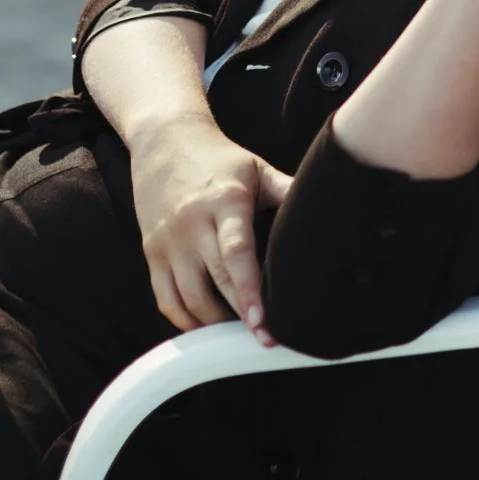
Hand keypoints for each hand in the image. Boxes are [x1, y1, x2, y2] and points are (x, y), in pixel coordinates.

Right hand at [125, 111, 293, 344]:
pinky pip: (165, 298)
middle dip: (239, 317)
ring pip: (188, 297)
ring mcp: (167, 241)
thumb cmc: (219, 158)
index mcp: (224, 201)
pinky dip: (185, 320)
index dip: (250, 290)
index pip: (237, 253)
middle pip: (214, 281)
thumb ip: (288, 191)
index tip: (263, 323)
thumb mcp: (257, 169)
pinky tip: (207, 327)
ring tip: (240, 333)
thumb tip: (327, 210)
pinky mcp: (150, 252)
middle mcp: (191, 223)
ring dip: (213, 323)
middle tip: (263, 339)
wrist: (164, 140)